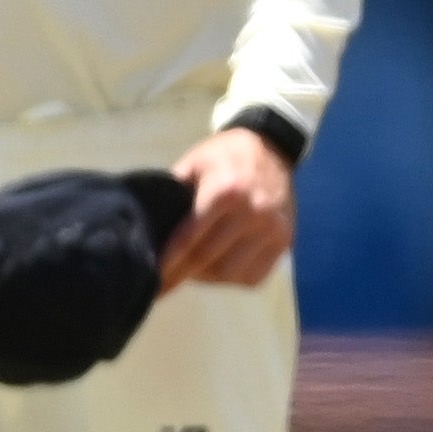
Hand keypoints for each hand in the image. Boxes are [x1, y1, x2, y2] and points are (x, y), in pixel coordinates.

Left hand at [162, 125, 296, 290]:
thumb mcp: (192, 165)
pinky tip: (217, 268)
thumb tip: (147, 232)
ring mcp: (272, 229)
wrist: (271, 148)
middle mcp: (253, 213)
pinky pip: (253, 276)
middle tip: (160, 283)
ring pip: (229, 273)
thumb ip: (172, 197)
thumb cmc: (223, 157)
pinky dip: (231, 278)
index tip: (150, 280)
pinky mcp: (286, 242)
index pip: (189, 239)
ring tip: (190, 269)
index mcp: (225, 192)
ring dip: (205, 277)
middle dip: (180, 274)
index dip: (167, 264)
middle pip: (207, 259)